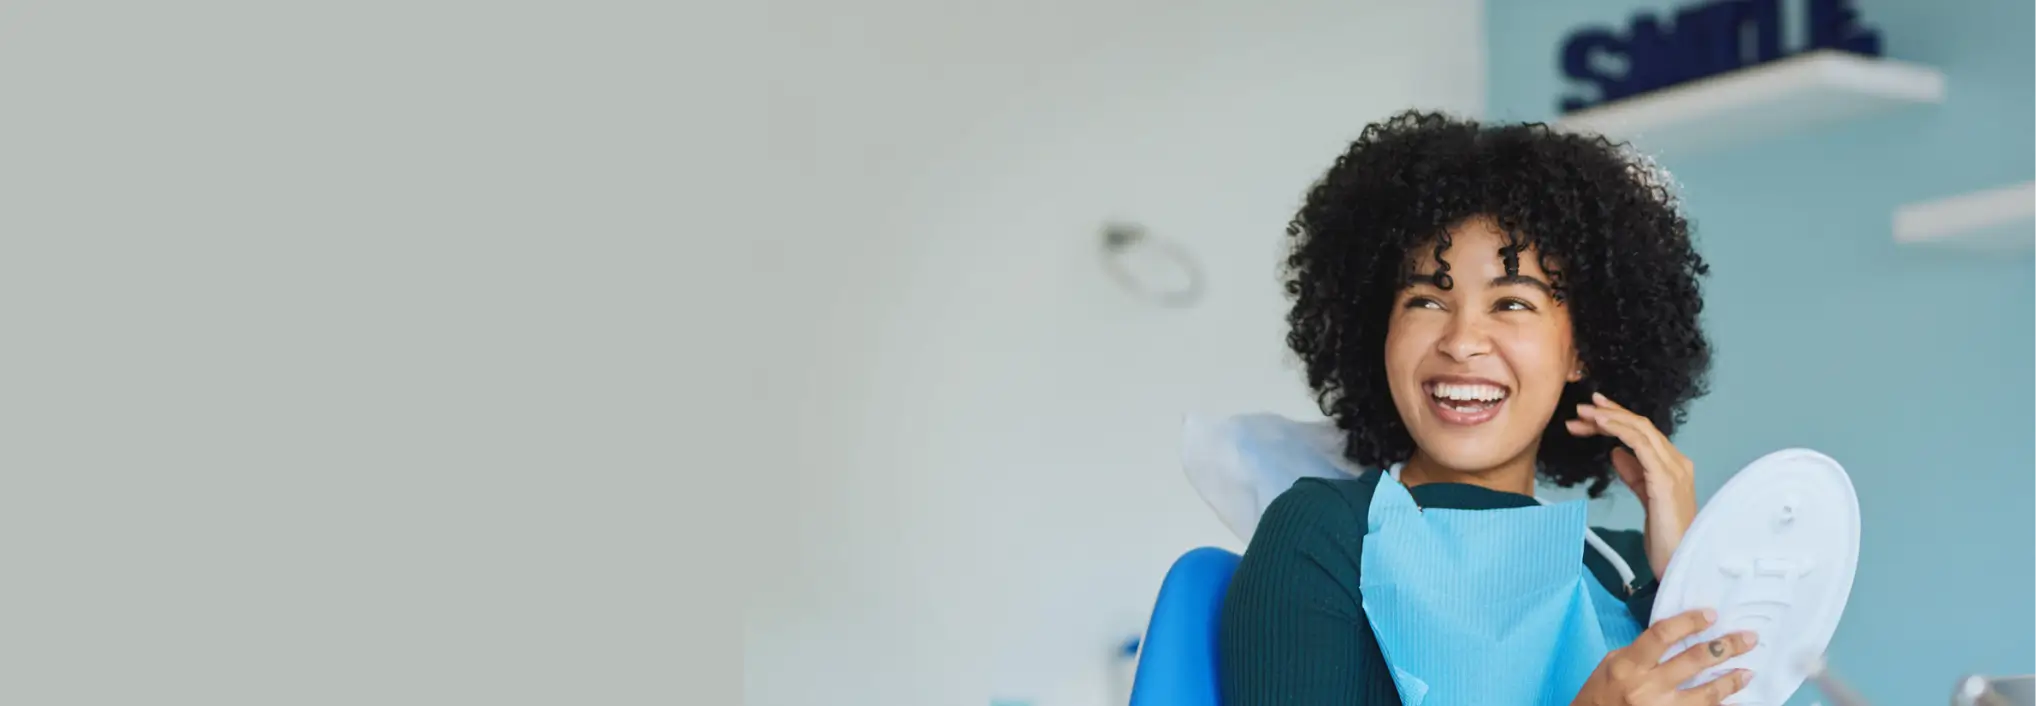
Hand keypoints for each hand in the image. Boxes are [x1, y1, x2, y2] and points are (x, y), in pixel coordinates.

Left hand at [1566, 392, 1697, 577]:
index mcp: (1674, 466)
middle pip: (1641, 425)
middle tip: (1582, 407)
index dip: (1618, 418)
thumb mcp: (1646, 499)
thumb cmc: (1665, 538)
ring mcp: (1674, 469)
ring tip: (1584, 413)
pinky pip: (1641, 444)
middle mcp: (1677, 462)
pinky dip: (1619, 430)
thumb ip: (1634, 474)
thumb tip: (1615, 452)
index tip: (1592, 411)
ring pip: (1641, 429)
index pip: (1644, 432)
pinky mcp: (1665, 479)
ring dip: (1610, 417)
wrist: (1680, 562)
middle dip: (1609, 413)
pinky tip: (1601, 425)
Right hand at [1572, 609, 1754, 705]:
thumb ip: (1641, 652)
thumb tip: (1675, 638)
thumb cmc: (1599, 695)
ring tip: (1748, 672)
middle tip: (1748, 639)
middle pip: (1693, 660)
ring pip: (1707, 693)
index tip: (1711, 615)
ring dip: (1731, 681)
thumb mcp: (1610, 665)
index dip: (1690, 621)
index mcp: (1628, 665)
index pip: (1662, 635)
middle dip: (1725, 647)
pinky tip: (1736, 701)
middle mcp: (1646, 687)